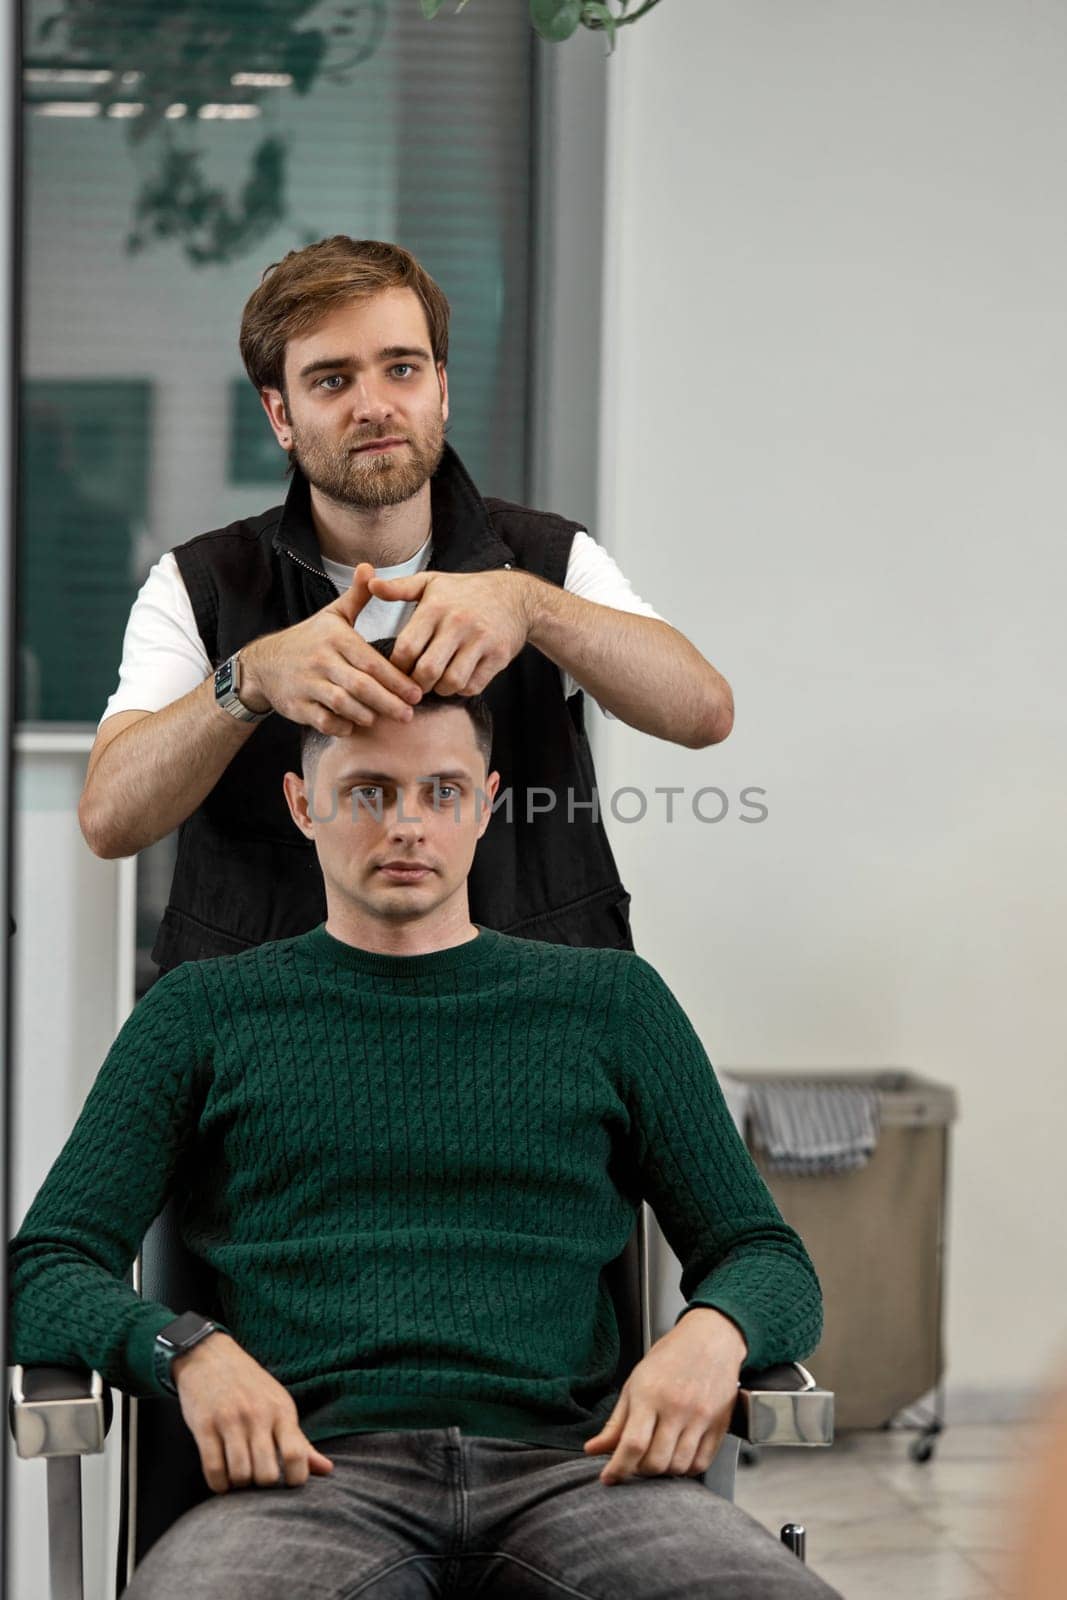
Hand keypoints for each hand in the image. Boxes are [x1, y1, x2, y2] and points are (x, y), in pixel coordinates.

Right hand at [173, 1332, 333, 1492]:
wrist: (210, 1357)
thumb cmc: (250, 1387)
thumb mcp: (279, 1406)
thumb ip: (300, 1442)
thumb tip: (327, 1469)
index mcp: (281, 1411)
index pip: (297, 1454)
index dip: (296, 1478)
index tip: (288, 1482)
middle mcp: (257, 1415)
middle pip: (266, 1474)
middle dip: (262, 1485)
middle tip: (257, 1477)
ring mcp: (230, 1420)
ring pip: (240, 1475)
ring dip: (239, 1484)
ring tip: (239, 1476)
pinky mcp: (204, 1425)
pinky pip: (213, 1470)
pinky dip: (219, 1484)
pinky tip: (222, 1479)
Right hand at [240, 564, 422, 733]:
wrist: (263, 663)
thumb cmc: (308, 640)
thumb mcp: (332, 614)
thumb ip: (357, 596)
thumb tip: (370, 568)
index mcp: (336, 638)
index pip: (372, 662)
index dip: (396, 680)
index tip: (416, 694)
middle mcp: (321, 660)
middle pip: (361, 686)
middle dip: (388, 702)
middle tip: (409, 714)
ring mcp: (307, 684)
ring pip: (343, 704)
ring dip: (367, 714)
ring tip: (383, 719)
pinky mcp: (296, 705)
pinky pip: (323, 721)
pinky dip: (341, 726)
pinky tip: (354, 725)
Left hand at [369, 568, 534, 694]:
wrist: (515, 597)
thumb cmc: (465, 592)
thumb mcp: (431, 583)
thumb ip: (399, 588)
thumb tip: (371, 585)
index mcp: (436, 606)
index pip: (407, 647)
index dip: (398, 667)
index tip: (398, 670)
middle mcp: (458, 623)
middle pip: (427, 671)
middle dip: (417, 684)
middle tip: (415, 684)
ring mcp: (481, 640)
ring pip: (451, 682)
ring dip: (440, 689)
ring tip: (436, 682)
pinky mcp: (499, 655)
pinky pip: (473, 685)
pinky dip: (462, 689)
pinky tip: (458, 678)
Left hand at [583, 1307, 746, 1485]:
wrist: (711, 1339)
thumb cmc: (670, 1357)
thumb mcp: (635, 1383)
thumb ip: (616, 1422)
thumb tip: (593, 1449)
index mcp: (650, 1394)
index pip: (632, 1444)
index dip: (618, 1468)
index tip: (608, 1478)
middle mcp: (677, 1408)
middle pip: (655, 1462)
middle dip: (639, 1470)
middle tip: (635, 1461)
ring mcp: (701, 1418)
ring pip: (678, 1467)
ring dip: (663, 1471)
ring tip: (656, 1456)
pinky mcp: (720, 1426)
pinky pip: (700, 1464)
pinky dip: (685, 1469)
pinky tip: (677, 1456)